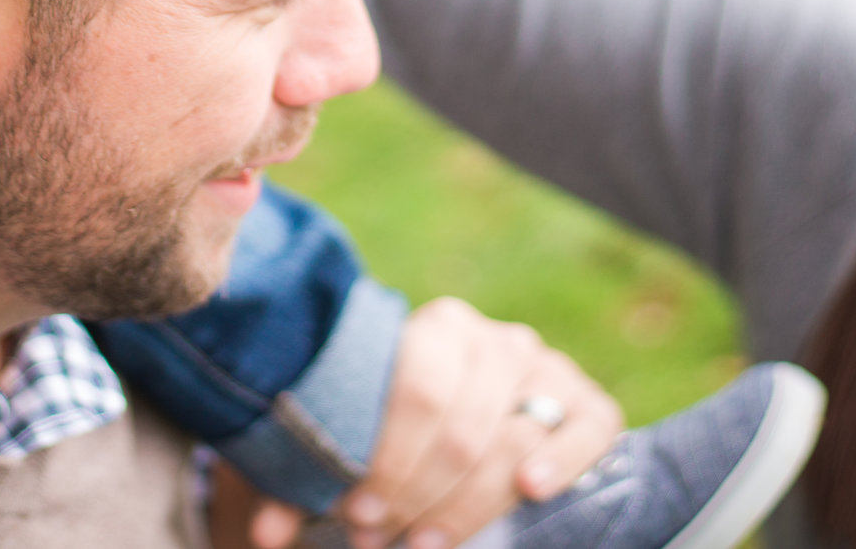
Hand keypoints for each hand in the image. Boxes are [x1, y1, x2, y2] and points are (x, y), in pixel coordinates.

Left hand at [217, 297, 623, 548]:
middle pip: (462, 427)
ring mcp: (546, 369)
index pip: (417, 389)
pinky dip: (560, 458)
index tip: (355, 512)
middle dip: (417, 493)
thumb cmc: (393, 436)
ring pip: (514, 437)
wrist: (468, 418)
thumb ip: (303, 482)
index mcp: (436, 329)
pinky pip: (588, 427)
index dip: (387, 458)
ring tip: (423, 544)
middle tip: (378, 538)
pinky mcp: (589, 403)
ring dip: (468, 503)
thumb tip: (267, 532)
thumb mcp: (347, 447)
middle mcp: (496, 340)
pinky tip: (529, 489)